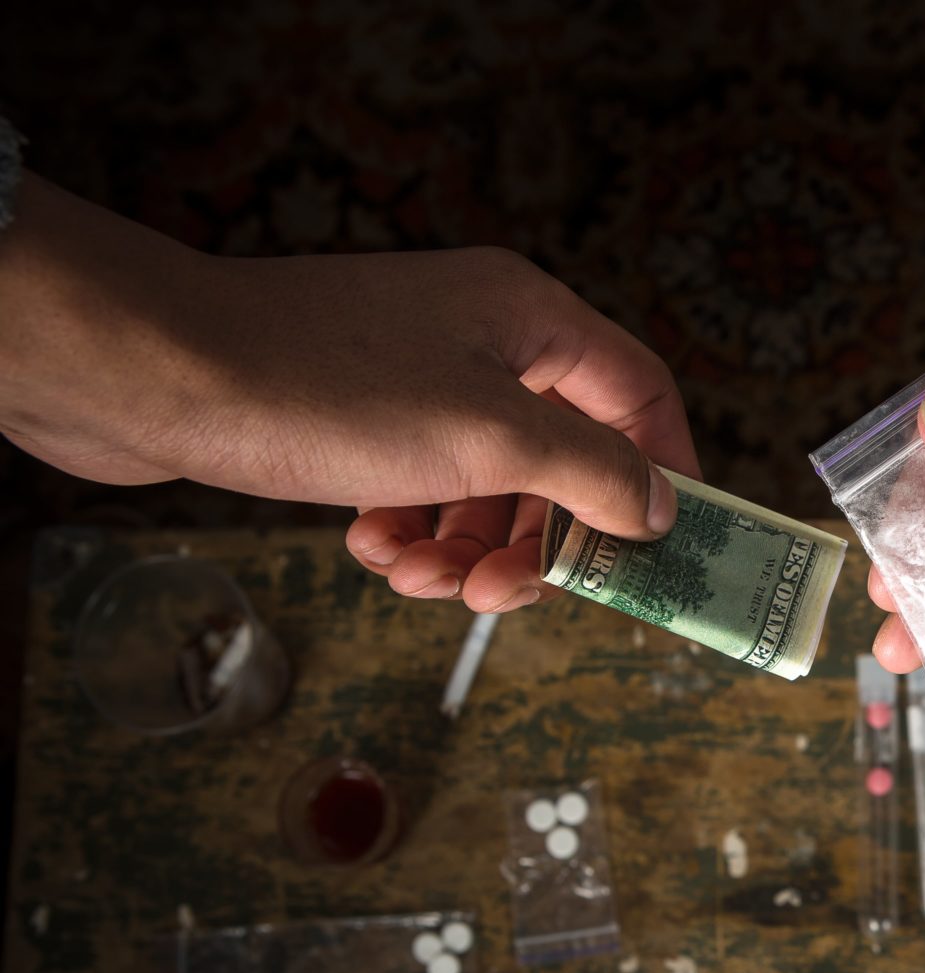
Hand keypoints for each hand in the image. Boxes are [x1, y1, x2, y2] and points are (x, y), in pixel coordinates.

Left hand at [0, 175, 696, 612]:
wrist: (154, 374)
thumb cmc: (325, 387)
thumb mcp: (489, 438)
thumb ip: (592, 474)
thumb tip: (662, 508)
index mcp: (531, 319)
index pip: (641, 396)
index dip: (664, 474)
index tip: (661, 552)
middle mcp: (484, 341)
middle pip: (564, 460)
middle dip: (537, 539)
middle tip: (504, 594)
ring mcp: (420, 377)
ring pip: (490, 488)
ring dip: (467, 548)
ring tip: (418, 577)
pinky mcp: (360, 417)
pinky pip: (424, 491)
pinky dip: (411, 532)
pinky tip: (371, 548)